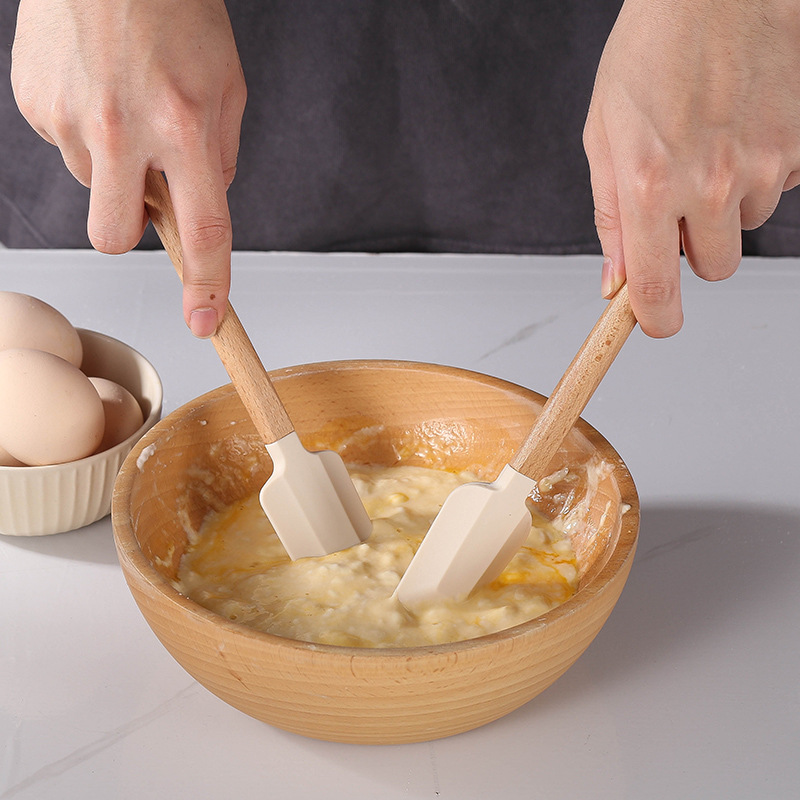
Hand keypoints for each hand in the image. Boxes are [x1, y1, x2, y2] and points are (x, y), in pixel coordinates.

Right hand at [11, 0, 245, 336]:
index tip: (206, 323)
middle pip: (115, 237)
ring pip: (92, 188)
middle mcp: (123, 129)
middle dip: (131, 231)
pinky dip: (85, 132)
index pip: (203, 231)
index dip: (207, 286)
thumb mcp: (225, 85)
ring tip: (122, 106)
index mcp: (184, 127)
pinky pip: (64, 147)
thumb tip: (198, 208)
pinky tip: (96, 88)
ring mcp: (71, 118)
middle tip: (144, 189)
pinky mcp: (35, 104)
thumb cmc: (175, 9)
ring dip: (111, 167)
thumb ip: (219, 157)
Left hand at [583, 0, 799, 336]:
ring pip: (746, 227)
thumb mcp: (604, 140)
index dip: (655, 318)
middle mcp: (711, 185)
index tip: (656, 322)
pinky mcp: (799, 147)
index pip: (655, 287)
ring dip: (725, 204)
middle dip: (693, 247)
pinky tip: (739, 129)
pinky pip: (780, 187)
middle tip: (678, 199)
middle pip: (712, 268)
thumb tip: (615, 281)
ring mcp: (764, 167)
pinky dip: (759, 171)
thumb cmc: (649, 54)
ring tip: (707, 146)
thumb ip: (610, 220)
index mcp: (650, 188)